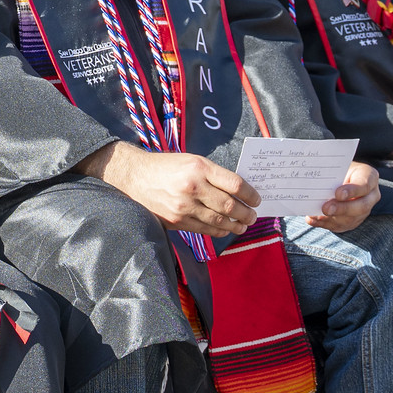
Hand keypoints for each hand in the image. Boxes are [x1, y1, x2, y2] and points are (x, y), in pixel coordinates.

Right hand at [82, 140, 259, 237]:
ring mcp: (184, 206)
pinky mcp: (177, 221)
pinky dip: (218, 231)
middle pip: (230, 205)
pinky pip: (204, 229)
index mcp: (199, 168)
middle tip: (253, 216)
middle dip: (246, 213)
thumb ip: (214, 175)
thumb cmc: (166, 166)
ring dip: (235, 225)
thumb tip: (239, 192)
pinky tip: (225, 229)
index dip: (251, 194)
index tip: (257, 200)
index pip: (235, 184)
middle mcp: (192, 187)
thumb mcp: (191, 161)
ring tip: (243, 225)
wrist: (134, 177)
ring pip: (219, 221)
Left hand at [308, 161, 379, 232]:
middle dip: (342, 209)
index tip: (338, 193)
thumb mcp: (339, 166)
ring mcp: (364, 211)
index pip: (365, 185)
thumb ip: (333, 173)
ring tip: (316, 215)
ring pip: (351, 219)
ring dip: (332, 219)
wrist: (343, 178)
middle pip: (361, 206)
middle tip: (326, 208)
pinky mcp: (353, 221)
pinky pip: (341, 226)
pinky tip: (313, 220)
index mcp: (370, 177)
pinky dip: (325, 224)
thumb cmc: (340, 170)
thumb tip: (316, 180)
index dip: (352, 191)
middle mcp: (371, 196)